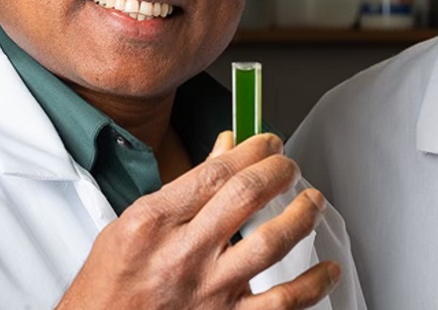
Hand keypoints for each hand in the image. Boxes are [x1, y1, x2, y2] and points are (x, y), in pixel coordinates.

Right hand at [56, 132, 339, 309]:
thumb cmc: (111, 284)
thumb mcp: (133, 223)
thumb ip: (186, 187)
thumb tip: (227, 149)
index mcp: (154, 222)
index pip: (217, 173)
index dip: (254, 151)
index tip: (269, 143)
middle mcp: (182, 255)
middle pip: (247, 197)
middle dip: (280, 171)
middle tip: (290, 166)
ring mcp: (207, 291)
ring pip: (271, 244)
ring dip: (302, 216)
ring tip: (312, 202)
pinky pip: (282, 304)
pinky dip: (313, 285)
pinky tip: (326, 270)